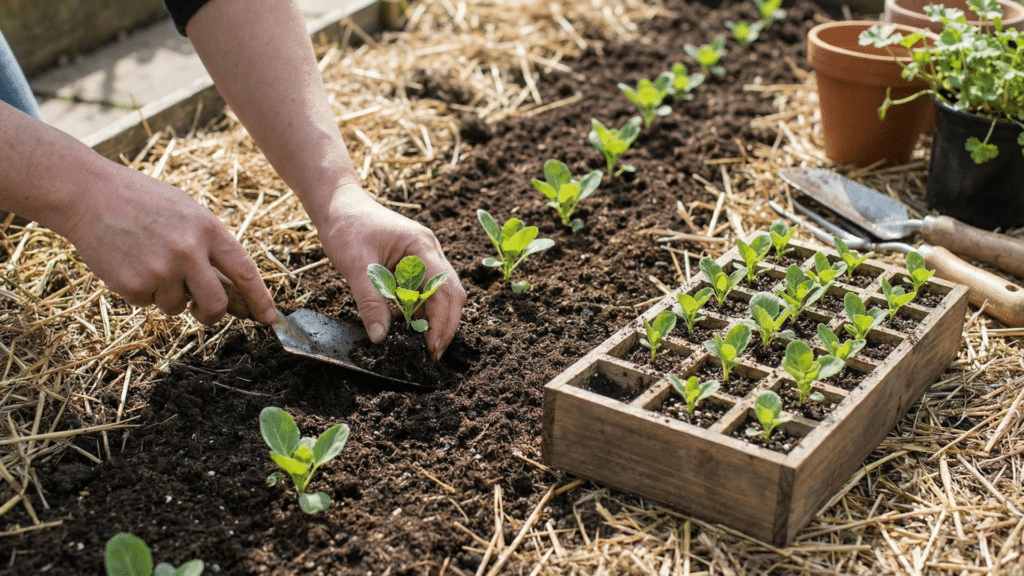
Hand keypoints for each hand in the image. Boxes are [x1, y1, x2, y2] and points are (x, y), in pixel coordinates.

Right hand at [64, 167, 276, 325]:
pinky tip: (129, 263)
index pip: (244, 271)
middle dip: (212, 314)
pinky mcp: (134, 285)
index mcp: (207, 229)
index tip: (268, 317)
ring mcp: (161, 270)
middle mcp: (188, 252)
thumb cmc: (142, 202)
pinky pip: (147, 303)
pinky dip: (141, 292)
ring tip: (148, 264)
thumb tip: (232, 286)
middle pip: (216, 303)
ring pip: (178, 307)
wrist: (88, 195)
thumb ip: (210, 246)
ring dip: (167, 296)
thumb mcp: (187, 212)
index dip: (259, 298)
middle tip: (203, 312)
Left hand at [318, 184, 465, 360]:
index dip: (442, 321)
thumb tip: (380, 338)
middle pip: (451, 293)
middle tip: (432, 354)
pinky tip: (411, 329)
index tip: (432, 347)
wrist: (337, 203)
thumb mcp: (356, 266)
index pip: (444, 289)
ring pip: (440, 294)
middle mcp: (429, 251)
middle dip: (445, 325)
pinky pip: (423, 291)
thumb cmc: (346, 226)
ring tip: (423, 346)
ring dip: (434, 320)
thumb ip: (370, 301)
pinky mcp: (412, 265)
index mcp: (421, 246)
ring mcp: (423, 258)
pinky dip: (420, 311)